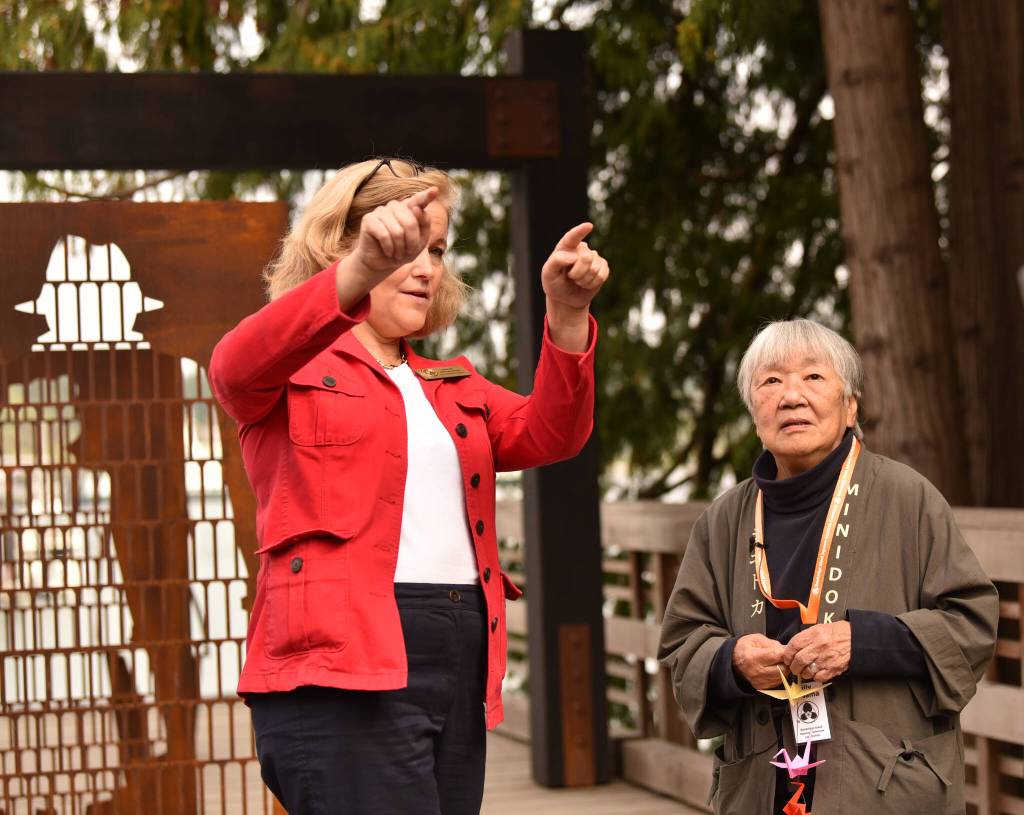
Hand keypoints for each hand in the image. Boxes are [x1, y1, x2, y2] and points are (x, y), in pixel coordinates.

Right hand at [337, 187, 438, 304]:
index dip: (427, 196)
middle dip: (412, 243)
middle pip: (411, 222)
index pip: (419, 200)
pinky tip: (388, 252)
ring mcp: (381, 210)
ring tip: (397, 254)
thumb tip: (417, 208)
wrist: (382, 264)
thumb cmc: (402, 252)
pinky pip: (384, 235)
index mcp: (409, 209)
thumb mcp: (420, 243)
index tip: (435, 190)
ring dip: (400, 248)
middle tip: (407, 252)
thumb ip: (424, 226)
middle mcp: (395, 206)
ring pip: (397, 231)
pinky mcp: (369, 219)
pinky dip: (389, 248)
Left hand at [541, 222, 609, 311]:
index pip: (572, 237)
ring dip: (584, 280)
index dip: (580, 231)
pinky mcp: (603, 267)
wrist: (566, 298)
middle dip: (578, 273)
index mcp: (565, 247)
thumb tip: (573, 255)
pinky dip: (592, 284)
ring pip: (595, 268)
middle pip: (586, 258)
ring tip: (577, 281)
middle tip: (571, 277)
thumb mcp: (548, 274)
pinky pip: (602, 275)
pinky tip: (586, 283)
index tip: (588, 226)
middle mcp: (581, 249)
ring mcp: (593, 257)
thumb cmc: (554, 284)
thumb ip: (556, 261)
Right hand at [732, 634, 787, 689]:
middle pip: (782, 669)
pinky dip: (780, 675)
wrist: (733, 660)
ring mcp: (759, 681)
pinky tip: (775, 668)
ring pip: (782, 677)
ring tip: (779, 662)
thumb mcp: (756, 639)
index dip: (786, 652)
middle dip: (787, 662)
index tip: (788, 650)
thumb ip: (772, 644)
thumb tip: (786, 649)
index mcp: (753, 657)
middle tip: (785, 656)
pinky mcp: (762, 687)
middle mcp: (756, 672)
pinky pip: (778, 682)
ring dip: (784, 669)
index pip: (776, 656)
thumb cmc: (745, 647)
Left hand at [783, 621, 850, 682]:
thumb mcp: (819, 628)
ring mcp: (826, 658)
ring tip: (803, 671)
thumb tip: (793, 647)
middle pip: (799, 660)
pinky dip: (815, 677)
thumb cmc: (837, 633)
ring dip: (803, 673)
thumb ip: (806, 637)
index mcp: (814, 634)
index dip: (787, 654)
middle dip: (793, 666)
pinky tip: (815, 673)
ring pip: (807, 671)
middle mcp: (819, 646)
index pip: (794, 645)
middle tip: (793, 667)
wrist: (856, 638)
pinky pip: (819, 677)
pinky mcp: (834, 668)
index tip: (787, 658)